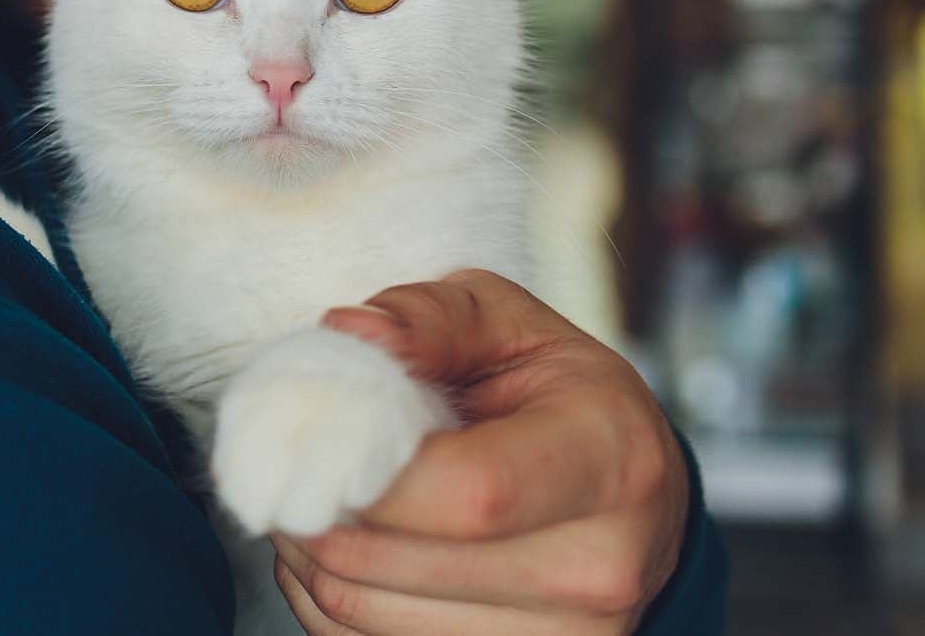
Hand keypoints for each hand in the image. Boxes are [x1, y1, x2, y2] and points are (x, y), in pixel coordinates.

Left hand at [269, 269, 687, 634]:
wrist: (636, 500)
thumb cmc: (562, 398)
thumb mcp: (509, 324)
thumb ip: (430, 319)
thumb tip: (348, 332)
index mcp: (609, 459)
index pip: (467, 491)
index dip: (365, 471)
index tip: (314, 434)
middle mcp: (597, 565)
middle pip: (400, 561)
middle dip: (315, 507)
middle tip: (288, 461)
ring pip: (365, 614)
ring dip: (307, 557)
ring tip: (312, 498)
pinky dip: (327, 602)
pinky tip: (338, 550)